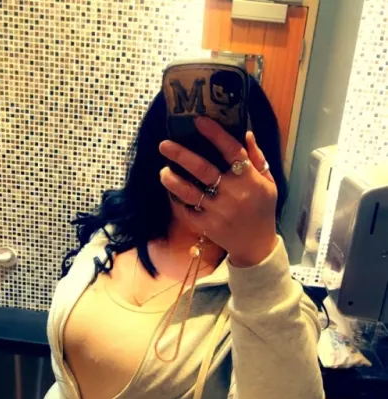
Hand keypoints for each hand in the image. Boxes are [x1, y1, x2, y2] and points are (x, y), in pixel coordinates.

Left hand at [159, 118, 277, 266]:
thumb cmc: (263, 210)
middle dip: (181, 155)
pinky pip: (188, 210)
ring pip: (190, 192)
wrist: (256, 245)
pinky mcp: (207, 226)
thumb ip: (258, 159)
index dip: (215, 134)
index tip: (198, 121)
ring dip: (172, 180)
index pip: (231, 150)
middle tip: (164, 144)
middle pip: (203, 169)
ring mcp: (218, 211)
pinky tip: (173, 192)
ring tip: (163, 171)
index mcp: (249, 179)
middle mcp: (232, 194)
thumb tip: (247, 133)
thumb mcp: (268, 183)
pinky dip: (178, 201)